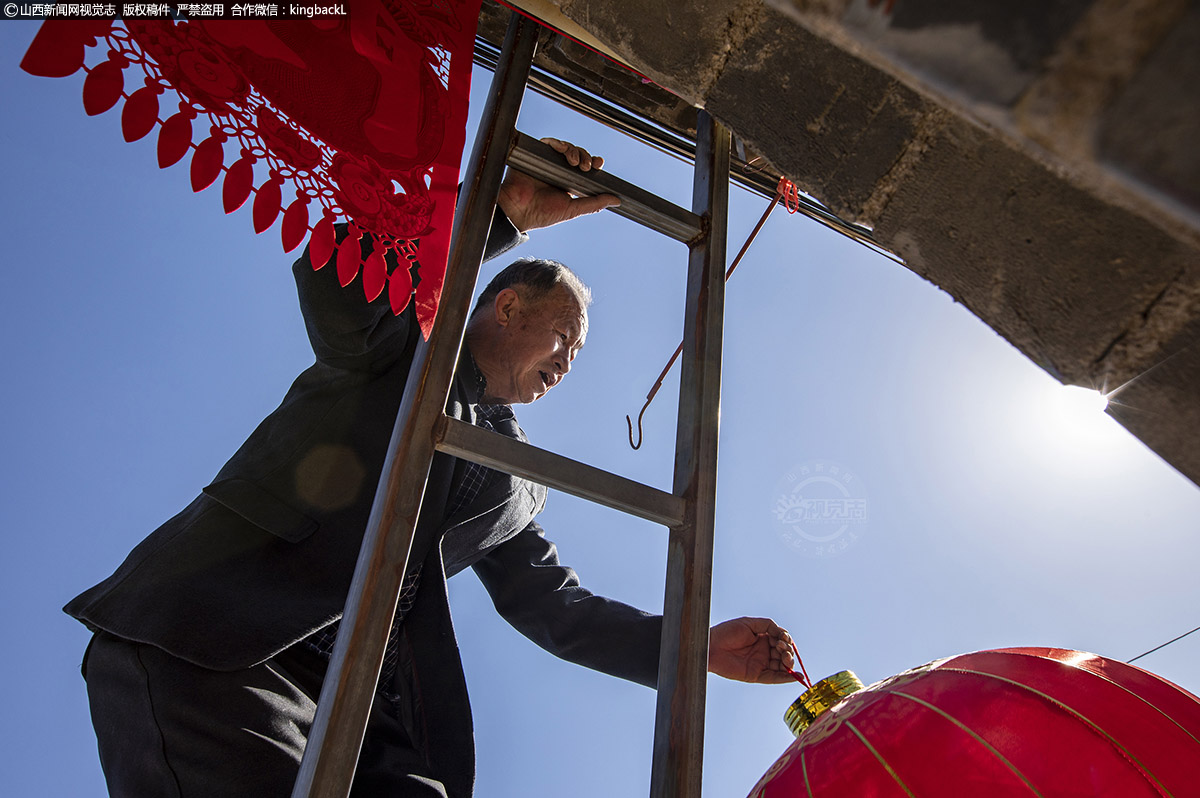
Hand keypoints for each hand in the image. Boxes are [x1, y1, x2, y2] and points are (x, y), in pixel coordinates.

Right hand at [497, 137, 620, 232]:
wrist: (519, 211)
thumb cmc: (542, 214)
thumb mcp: (573, 209)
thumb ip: (594, 204)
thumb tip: (616, 200)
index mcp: (568, 182)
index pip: (585, 167)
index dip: (593, 163)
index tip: (599, 164)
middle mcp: (558, 170)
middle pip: (578, 154)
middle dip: (586, 157)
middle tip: (587, 167)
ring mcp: (547, 161)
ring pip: (566, 147)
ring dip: (574, 151)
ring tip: (575, 162)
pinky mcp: (535, 155)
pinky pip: (548, 142)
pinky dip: (557, 143)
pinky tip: (563, 150)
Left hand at [708, 617, 795, 683]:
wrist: (710, 646)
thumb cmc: (726, 632)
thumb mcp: (749, 623)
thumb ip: (768, 625)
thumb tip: (784, 634)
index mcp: (763, 638)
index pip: (782, 641)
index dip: (786, 640)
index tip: (783, 639)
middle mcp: (763, 652)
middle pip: (784, 654)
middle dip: (788, 652)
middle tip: (782, 648)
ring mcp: (760, 664)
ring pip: (781, 666)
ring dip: (789, 663)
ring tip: (786, 659)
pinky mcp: (756, 675)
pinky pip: (774, 678)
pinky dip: (786, 678)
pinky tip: (796, 676)